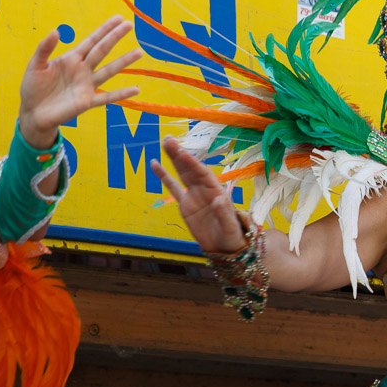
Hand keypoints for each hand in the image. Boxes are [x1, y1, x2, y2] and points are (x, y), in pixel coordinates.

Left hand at [17, 17, 141, 148]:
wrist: (32, 113)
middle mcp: (83, 70)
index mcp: (71, 59)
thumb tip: (55, 31)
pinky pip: (107, 97)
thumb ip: (45, 48)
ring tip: (139, 52)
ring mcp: (87, 86)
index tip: (118, 19)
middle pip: (102, 50)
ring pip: (109, 71)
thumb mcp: (35, 65)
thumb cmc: (33, 88)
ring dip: (124, 62)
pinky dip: (122, 94)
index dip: (105, 29)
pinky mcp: (87, 102)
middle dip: (115, 37)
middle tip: (130, 25)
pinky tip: (136, 90)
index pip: (91, 41)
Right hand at [151, 137, 248, 254]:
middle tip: (168, 139)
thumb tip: (218, 199)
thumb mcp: (230, 226)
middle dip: (180, 154)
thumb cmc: (231, 236)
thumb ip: (224, 212)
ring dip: (173, 158)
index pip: (203, 174)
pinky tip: (154, 163)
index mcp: (216, 191)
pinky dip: (163, 176)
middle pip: (190, 169)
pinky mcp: (185, 204)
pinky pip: (172, 187)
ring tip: (164, 142)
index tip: (182, 152)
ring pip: (181, 173)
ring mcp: (194, 195)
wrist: (224, 247)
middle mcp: (205, 189)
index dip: (193, 163)